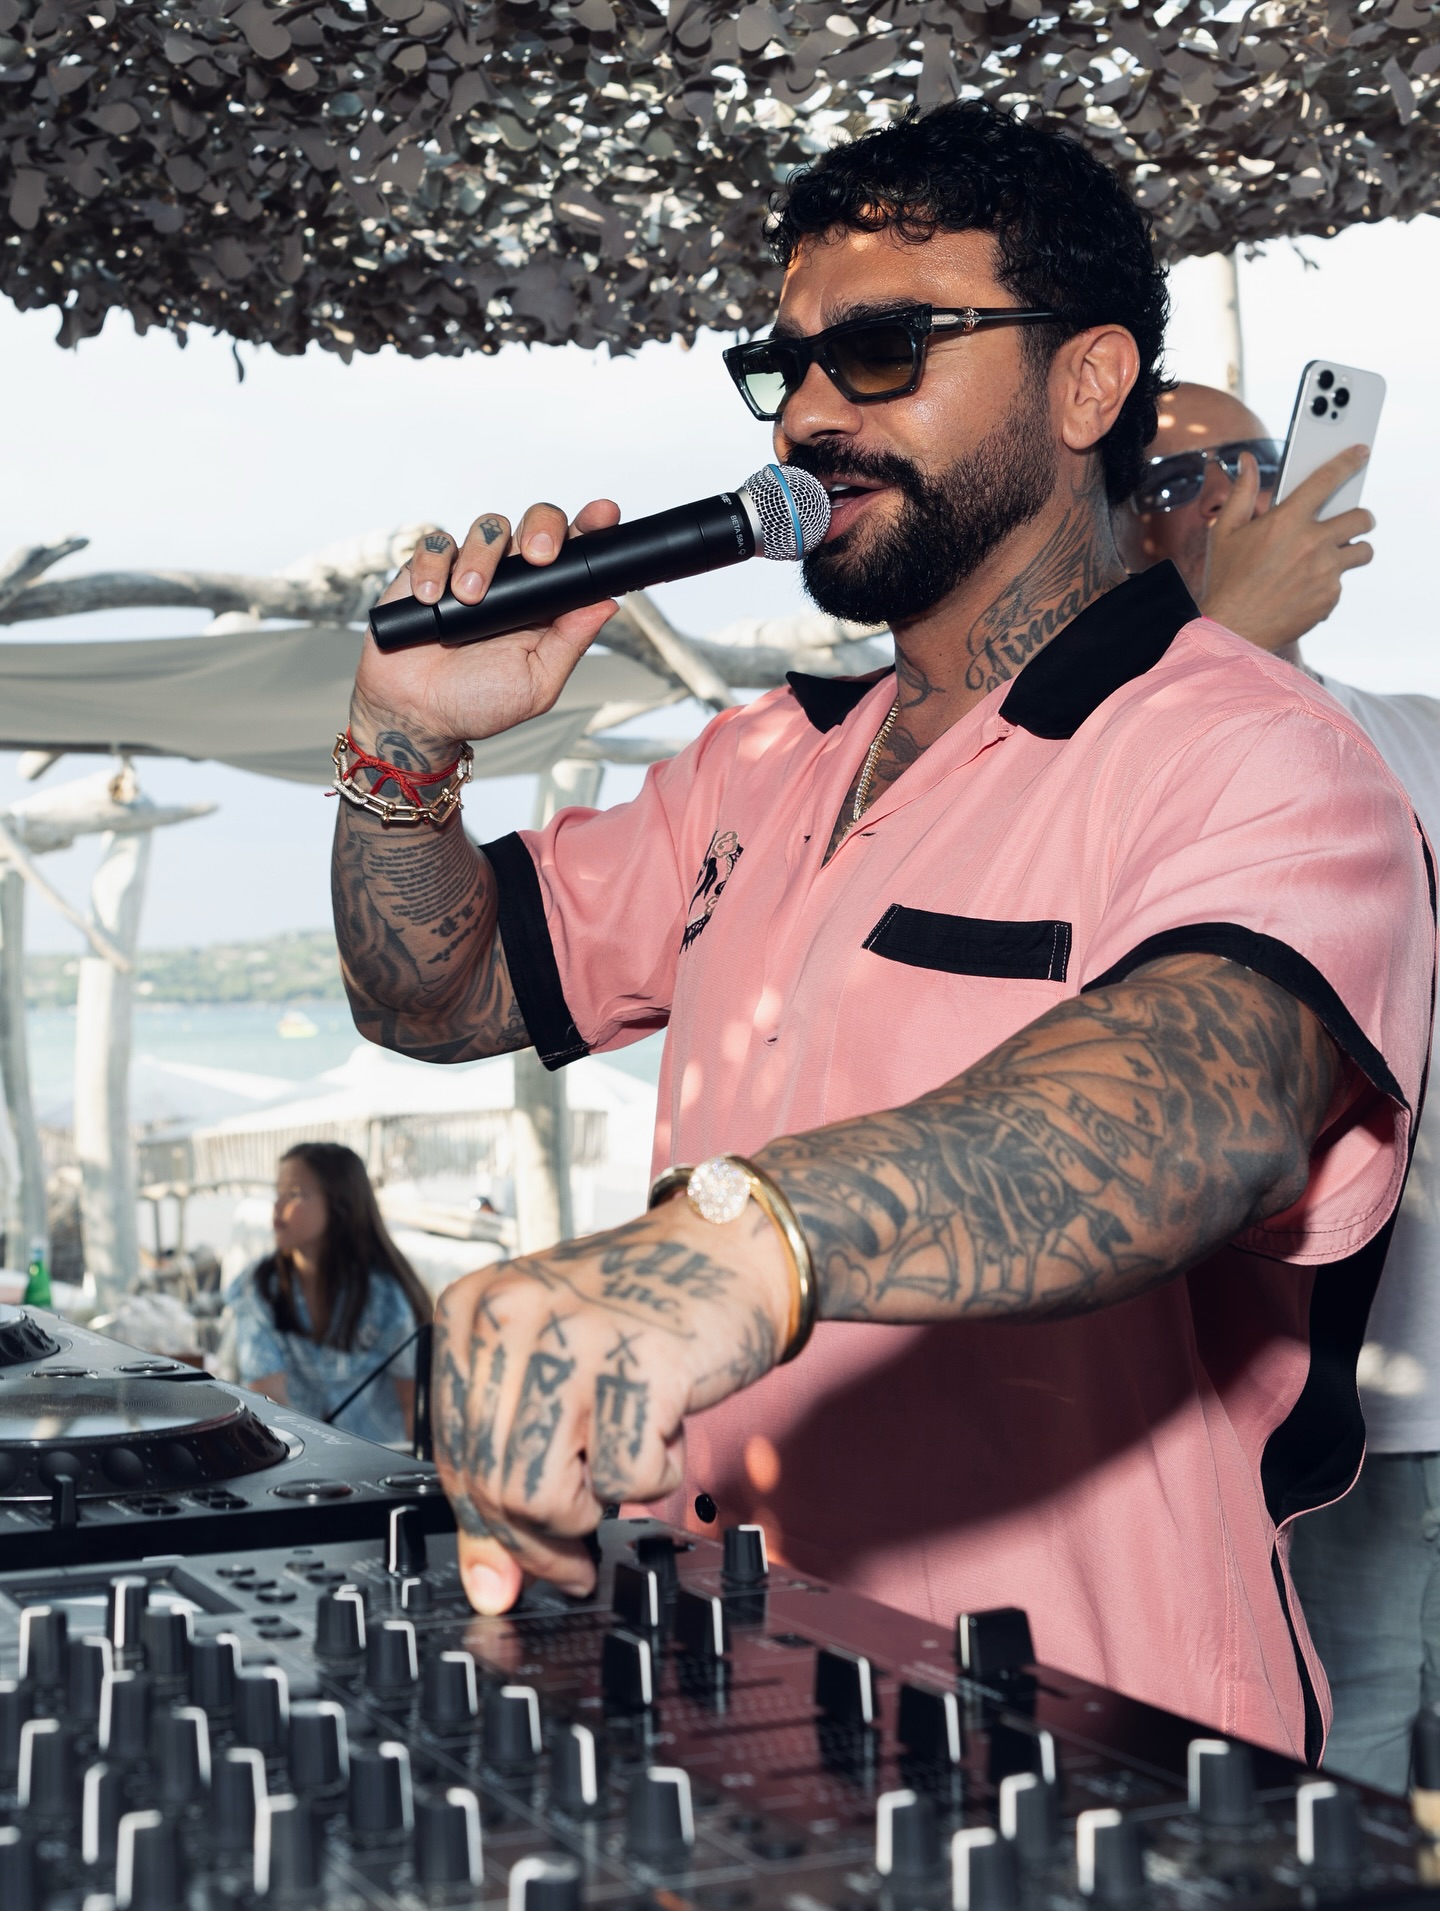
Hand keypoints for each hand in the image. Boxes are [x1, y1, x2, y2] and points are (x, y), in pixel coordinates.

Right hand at [351, 498, 621, 756]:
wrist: (417, 712)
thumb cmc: (477, 702)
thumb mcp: (536, 683)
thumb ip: (570, 642)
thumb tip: (607, 605)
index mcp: (545, 602)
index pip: (574, 553)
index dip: (591, 527)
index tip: (604, 515)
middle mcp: (514, 578)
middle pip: (536, 522)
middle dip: (542, 527)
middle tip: (539, 554)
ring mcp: (472, 569)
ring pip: (489, 528)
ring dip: (481, 558)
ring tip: (469, 597)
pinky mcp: (430, 569)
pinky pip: (436, 544)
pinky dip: (435, 566)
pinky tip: (433, 598)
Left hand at [432, 1197, 791, 1613]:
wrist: (728, 1251)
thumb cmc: (640, 1311)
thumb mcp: (551, 1367)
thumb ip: (509, 1460)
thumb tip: (490, 1581)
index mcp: (471, 1311)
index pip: (451, 1454)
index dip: (483, 1528)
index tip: (505, 1572)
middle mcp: (508, 1316)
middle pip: (491, 1485)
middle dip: (538, 1542)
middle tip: (573, 1557)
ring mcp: (570, 1338)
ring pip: (543, 1496)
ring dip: (592, 1511)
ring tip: (621, 1464)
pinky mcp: (637, 1364)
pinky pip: (623, 1481)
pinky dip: (653, 1477)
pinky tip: (664, 1428)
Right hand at [1202, 446, 1373, 652]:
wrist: (1232, 630)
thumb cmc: (1226, 580)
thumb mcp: (1224, 532)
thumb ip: (1242, 493)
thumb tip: (1247, 462)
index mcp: (1286, 521)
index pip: (1327, 479)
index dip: (1348, 461)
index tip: (1360, 453)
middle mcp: (1312, 544)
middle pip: (1361, 517)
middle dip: (1360, 517)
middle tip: (1346, 523)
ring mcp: (1325, 572)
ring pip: (1362, 551)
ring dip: (1352, 550)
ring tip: (1330, 557)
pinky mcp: (1330, 597)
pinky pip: (1342, 582)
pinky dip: (1329, 583)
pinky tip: (1306, 587)